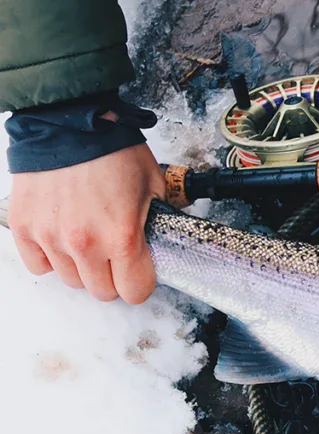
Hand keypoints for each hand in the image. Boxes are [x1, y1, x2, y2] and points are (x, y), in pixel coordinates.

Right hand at [6, 142, 165, 303]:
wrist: (69, 122)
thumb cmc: (113, 150)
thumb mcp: (153, 186)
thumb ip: (156, 223)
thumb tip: (158, 244)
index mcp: (122, 237)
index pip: (134, 291)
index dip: (141, 282)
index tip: (140, 270)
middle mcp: (84, 244)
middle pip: (102, 291)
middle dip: (113, 277)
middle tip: (115, 255)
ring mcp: (51, 238)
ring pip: (71, 280)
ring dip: (82, 267)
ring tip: (89, 239)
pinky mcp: (25, 228)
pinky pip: (39, 265)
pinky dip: (51, 258)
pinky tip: (63, 238)